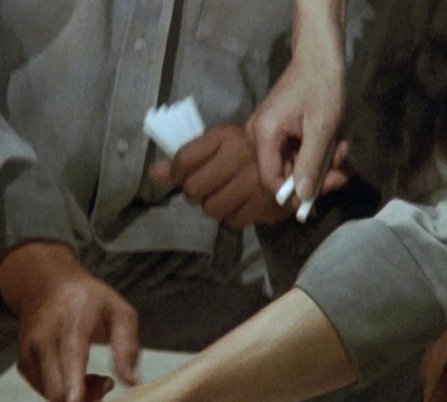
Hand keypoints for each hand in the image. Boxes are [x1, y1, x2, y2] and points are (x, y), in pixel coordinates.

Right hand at [0, 241, 139, 401]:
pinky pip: (43, 392)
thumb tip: (130, 381)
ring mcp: (29, 352)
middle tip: (105, 383)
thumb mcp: (120, 311)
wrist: (48, 286)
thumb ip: (127, 344)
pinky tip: (75, 376)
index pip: (70, 357)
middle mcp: (44, 338)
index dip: (74, 384)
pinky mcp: (23, 364)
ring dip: (74, 398)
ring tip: (92, 377)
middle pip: (58, 389)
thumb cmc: (91, 300)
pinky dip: (61, 392)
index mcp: (71, 322)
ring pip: (51, 396)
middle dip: (85, 400)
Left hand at [149, 125, 293, 227]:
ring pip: (212, 208)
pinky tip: (240, 203)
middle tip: (207, 188)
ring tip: (225, 195)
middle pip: (194, 189)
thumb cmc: (244, 152)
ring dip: (214, 206)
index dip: (176, 174)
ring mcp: (256, 181)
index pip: (184, 160)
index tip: (182, 177)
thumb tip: (154, 174)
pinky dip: (233, 216)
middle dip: (196, 193)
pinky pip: (233, 220)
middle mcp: (241, 155)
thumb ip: (183, 160)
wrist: (293, 159)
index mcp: (226, 136)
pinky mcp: (267, 203)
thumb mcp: (215, 148)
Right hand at [246, 0, 345, 198]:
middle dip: (314, 177)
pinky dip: (315, 154)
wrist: (320, 57)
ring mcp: (267, 134)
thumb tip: (303, 198)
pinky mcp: (277, 132)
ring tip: (343, 152)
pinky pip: (294, 154)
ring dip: (319, 165)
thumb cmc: (322, 87)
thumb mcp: (322, 128)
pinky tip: (334, 145)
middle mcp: (258, 136)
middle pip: (282, 174)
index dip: (293, 193)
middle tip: (342, 172)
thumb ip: (311, 164)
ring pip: (292, 166)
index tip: (321, 193)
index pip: (270, 180)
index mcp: (263, 134)